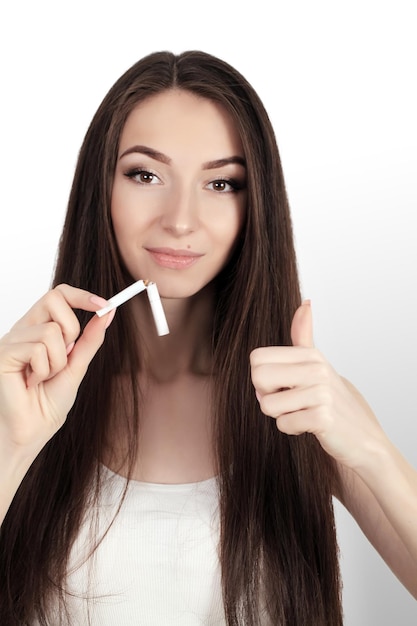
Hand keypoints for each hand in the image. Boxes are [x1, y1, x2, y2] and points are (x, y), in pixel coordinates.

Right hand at [0, 284, 114, 461]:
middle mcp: (24, 329)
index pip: (59, 295)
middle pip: (53, 298)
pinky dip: (43, 370)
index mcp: (39, 328)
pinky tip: (31, 382)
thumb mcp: (77, 366)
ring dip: (57, 361)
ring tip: (43, 378)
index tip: (105, 305)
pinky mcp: (3, 353)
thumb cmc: (48, 404)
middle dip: (71, 329)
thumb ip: (90, 339)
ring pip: (51, 331)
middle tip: (64, 355)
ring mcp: (12, 340)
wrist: (31, 432)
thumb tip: (108, 312)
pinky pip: (37, 349)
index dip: (82, 295)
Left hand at [250, 301, 386, 469]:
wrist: (362, 435)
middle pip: (258, 377)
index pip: (256, 358)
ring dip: (281, 415)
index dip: (262, 377)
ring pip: (268, 405)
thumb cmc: (333, 400)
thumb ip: (304, 335)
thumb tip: (306, 302)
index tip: (282, 385)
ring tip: (302, 412)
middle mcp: (316, 369)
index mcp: (310, 355)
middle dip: (266, 395)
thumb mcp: (317, 363)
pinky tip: (310, 425)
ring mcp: (321, 393)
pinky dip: (292, 429)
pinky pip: (283, 424)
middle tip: (288, 401)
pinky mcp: (322, 417)